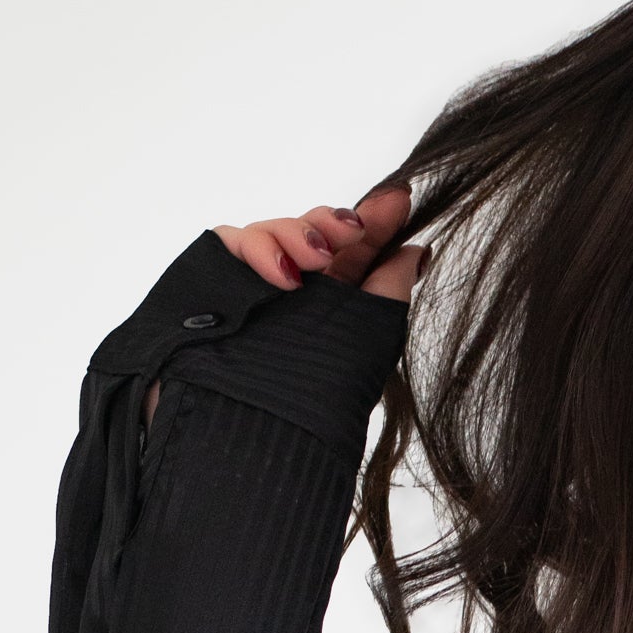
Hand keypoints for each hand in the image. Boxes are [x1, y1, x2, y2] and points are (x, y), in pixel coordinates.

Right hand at [146, 183, 420, 424]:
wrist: (249, 431)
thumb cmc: (311, 397)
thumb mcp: (363, 337)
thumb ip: (389, 289)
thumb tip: (418, 250)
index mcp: (328, 301)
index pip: (350, 247)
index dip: (374, 220)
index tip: (398, 201)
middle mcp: (290, 288)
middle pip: (309, 230)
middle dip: (332, 223)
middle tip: (353, 230)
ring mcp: (251, 283)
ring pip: (272, 229)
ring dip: (298, 235)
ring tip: (316, 262)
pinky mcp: (215, 277)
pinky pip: (230, 239)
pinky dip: (258, 249)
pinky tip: (282, 278)